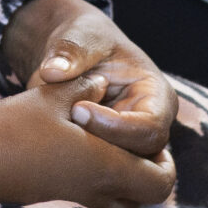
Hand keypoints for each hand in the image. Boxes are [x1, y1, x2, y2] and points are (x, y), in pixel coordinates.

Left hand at [10, 0, 175, 161]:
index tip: (77, 110)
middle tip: (63, 125)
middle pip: (137, 158)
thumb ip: (70, 51)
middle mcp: (149, 126)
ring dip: (86, 158)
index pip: (150, 128)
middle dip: (98, 145)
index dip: (116, 126)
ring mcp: (128, 144)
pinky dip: (74, 163)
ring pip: (117, 172)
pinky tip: (50, 146)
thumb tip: (52, 72)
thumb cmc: (85, 37)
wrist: (70, 50)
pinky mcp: (106, 155)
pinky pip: (96, 172)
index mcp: (157, 96)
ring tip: (56, 134)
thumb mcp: (81, 35)